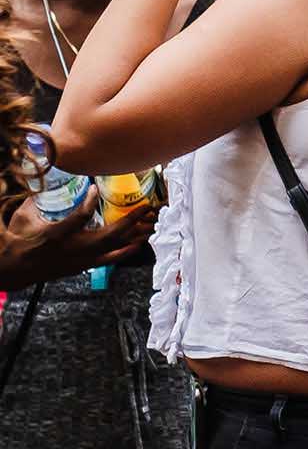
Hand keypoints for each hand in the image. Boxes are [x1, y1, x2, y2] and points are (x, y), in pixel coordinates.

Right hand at [0, 188, 157, 291]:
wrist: (15, 268)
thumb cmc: (19, 241)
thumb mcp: (24, 217)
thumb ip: (39, 199)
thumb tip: (48, 180)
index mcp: (57, 234)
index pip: (80, 217)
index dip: (90, 201)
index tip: (95, 188)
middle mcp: (73, 249)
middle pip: (108, 236)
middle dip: (129, 221)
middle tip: (145, 207)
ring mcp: (79, 260)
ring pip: (112, 249)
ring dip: (133, 237)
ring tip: (149, 225)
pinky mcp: (82, 266)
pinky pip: (108, 260)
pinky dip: (124, 252)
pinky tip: (137, 245)